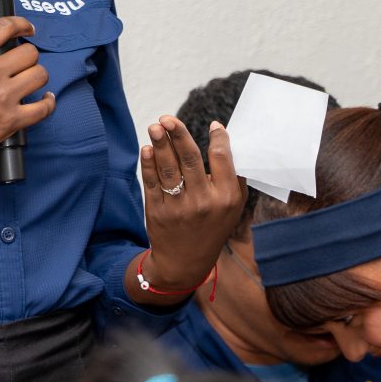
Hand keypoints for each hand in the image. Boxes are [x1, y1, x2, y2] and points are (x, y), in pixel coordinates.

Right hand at [0, 16, 54, 178]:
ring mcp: (3, 98)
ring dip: (36, 75)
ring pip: (40, 75)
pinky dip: (48, 102)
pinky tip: (45, 98)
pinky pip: (44, 108)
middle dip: (28, 54)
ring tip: (29, 79)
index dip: (21, 24)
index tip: (26, 29)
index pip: (5, 27)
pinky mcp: (11, 121)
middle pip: (30, 52)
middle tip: (22, 62)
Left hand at [138, 116, 243, 290]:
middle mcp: (203, 202)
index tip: (213, 124)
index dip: (218, 138)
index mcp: (226, 198)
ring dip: (160, 144)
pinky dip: (148, 163)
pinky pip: (152, 182)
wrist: (185, 263)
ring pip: (168, 168)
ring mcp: (178, 207)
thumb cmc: (212, 226)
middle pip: (190, 159)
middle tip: (168, 118)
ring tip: (155, 126)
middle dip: (179, 135)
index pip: (222, 159)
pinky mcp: (157, 211)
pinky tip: (148, 149)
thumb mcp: (233, 208)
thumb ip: (232, 177)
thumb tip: (223, 138)